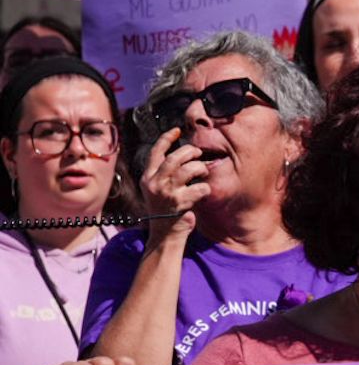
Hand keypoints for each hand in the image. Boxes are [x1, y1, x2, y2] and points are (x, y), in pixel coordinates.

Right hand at [140, 128, 209, 245]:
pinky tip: (202, 192)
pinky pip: (200, 188)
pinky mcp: (180, 203)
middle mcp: (154, 183)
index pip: (156, 152)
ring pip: (188, 169)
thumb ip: (164, 173)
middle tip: (198, 153)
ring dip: (200, 168)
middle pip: (175, 157)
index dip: (166, 138)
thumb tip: (181, 154)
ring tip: (202, 173)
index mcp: (147, 177)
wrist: (165, 233)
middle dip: (190, 152)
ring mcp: (167, 193)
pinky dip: (205, 188)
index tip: (177, 130)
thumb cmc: (166, 209)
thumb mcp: (157, 189)